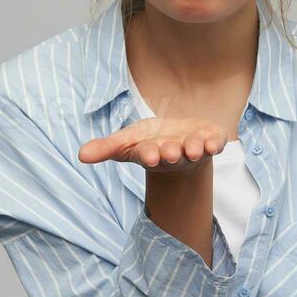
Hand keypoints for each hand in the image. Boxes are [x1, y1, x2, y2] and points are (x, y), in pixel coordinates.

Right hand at [78, 117, 228, 174]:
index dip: (148, 154)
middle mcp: (174, 153)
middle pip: (172, 154)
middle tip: (170, 152)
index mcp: (152, 153)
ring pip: (195, 150)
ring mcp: (194, 148)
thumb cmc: (151, 141)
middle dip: (171, 153)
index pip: (147, 155)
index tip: (149, 155)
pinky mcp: (211, 141)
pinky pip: (215, 144)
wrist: (182, 142)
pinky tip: (214, 143)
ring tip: (194, 148)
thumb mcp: (127, 141)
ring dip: (194, 149)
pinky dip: (215, 143)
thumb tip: (80, 156)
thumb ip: (105, 147)